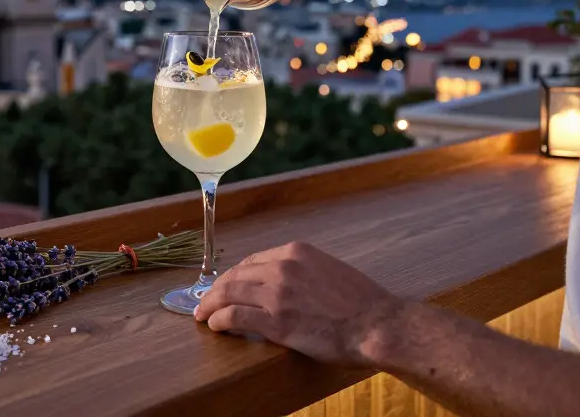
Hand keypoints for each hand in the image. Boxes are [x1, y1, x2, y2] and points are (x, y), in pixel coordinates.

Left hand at [193, 241, 404, 366]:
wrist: (378, 324)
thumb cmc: (362, 303)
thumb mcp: (330, 271)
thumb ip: (303, 272)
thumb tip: (285, 285)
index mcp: (296, 252)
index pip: (252, 261)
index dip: (234, 275)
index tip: (225, 285)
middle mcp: (283, 267)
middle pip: (235, 275)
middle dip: (216, 289)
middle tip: (205, 302)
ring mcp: (277, 293)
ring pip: (229, 294)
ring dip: (211, 305)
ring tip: (202, 315)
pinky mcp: (275, 321)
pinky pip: (235, 317)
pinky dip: (219, 321)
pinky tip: (215, 326)